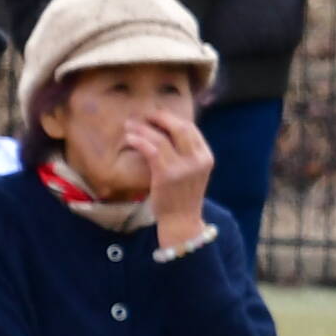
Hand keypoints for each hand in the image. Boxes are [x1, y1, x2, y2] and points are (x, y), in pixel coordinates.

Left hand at [117, 111, 215, 253]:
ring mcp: (183, 167)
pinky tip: (129, 139)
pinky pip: (151, 151)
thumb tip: (163, 133)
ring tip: (130, 125)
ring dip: (143, 128)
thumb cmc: (183, 196)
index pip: (191, 128)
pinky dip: (139, 141)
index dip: (172, 118)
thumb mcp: (192, 172)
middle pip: (179, 127)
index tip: (156, 115)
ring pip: (162, 138)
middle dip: (159, 117)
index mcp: (205, 157)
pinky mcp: (167, 175)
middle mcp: (198, 159)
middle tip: (143, 115)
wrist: (181, 221)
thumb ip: (185, 154)